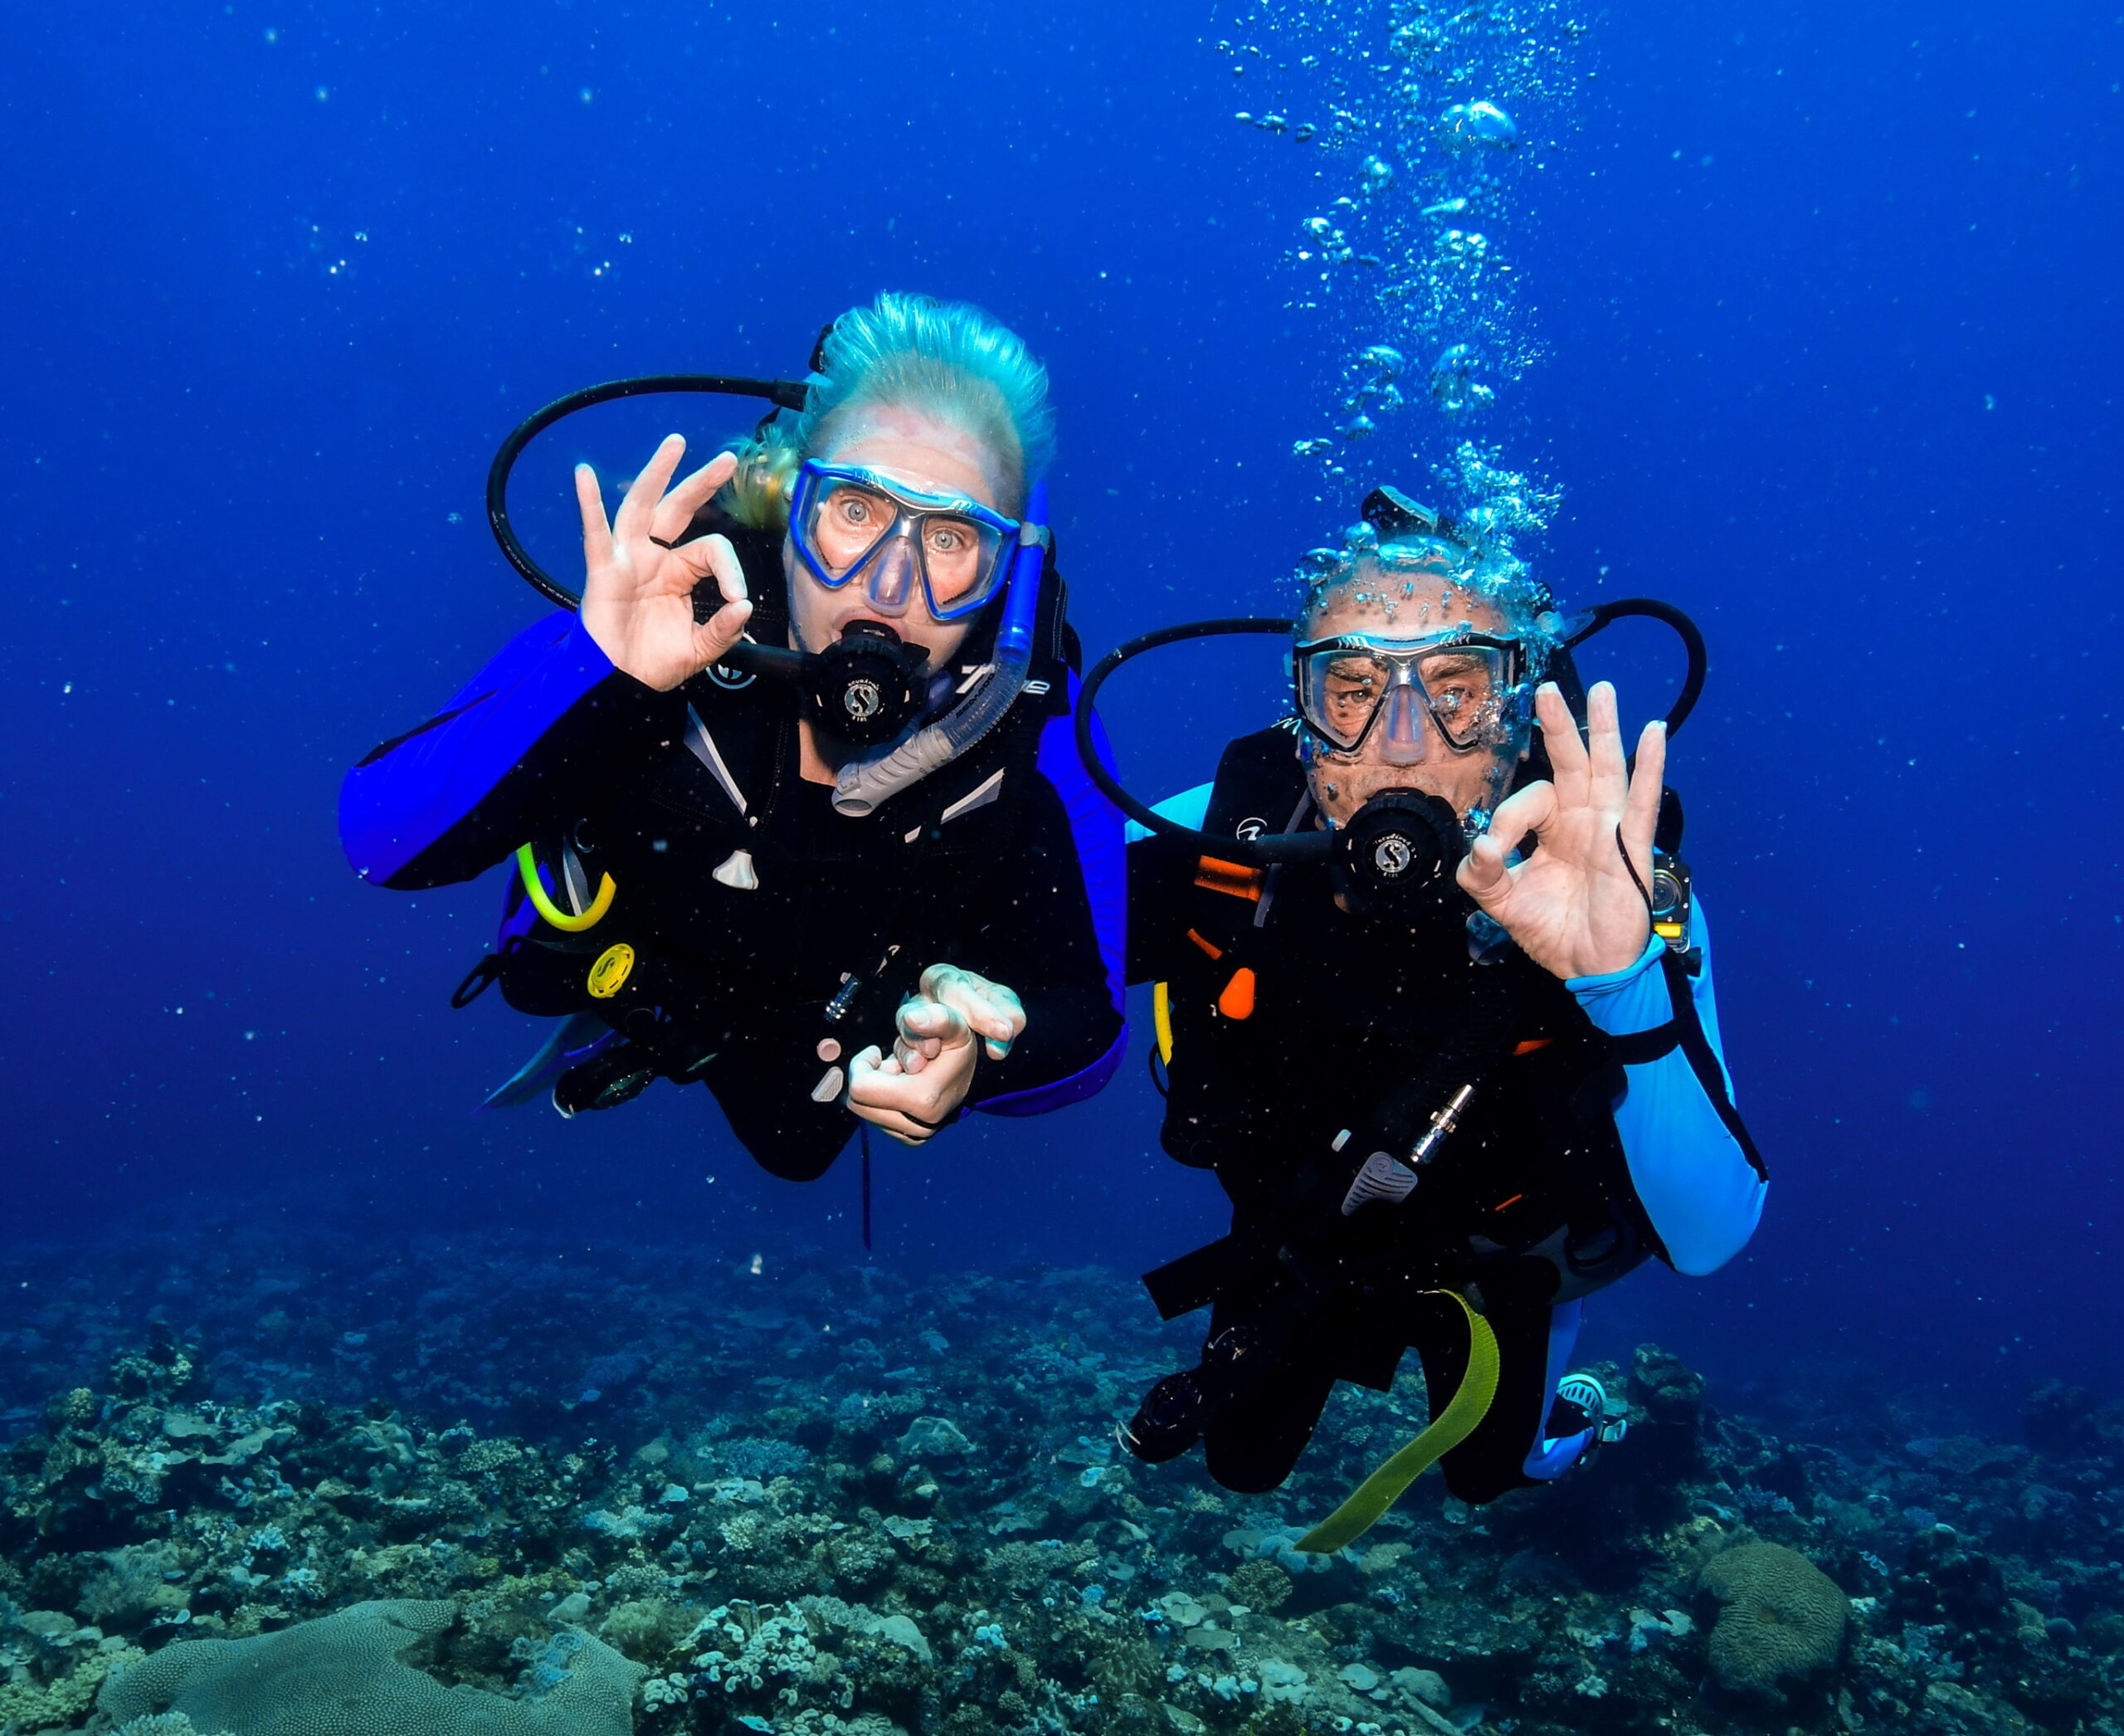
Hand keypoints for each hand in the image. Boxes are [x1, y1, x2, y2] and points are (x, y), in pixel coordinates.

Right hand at [576, 435, 752, 690]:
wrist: (620, 685)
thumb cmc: (653, 665)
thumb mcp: (700, 649)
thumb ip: (724, 629)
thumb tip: (744, 605)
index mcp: (679, 573)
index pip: (711, 550)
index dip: (730, 570)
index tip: (737, 598)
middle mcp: (653, 558)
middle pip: (678, 510)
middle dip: (701, 483)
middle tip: (726, 459)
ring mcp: (627, 560)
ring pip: (641, 507)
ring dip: (657, 473)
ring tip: (675, 444)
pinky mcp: (603, 571)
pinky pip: (594, 533)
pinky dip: (588, 503)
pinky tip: (584, 475)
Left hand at [845, 966, 1026, 1144]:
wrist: (977, 1076)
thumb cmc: (961, 1047)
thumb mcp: (954, 1025)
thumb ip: (935, 1018)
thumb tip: (911, 1018)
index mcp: (923, 1099)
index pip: (860, 1089)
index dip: (862, 1065)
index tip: (877, 1052)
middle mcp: (917, 1125)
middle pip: (858, 1104)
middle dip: (871, 1078)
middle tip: (893, 1063)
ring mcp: (913, 1136)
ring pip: (865, 1112)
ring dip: (877, 1089)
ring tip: (901, 1075)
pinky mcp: (909, 1139)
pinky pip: (876, 1120)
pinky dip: (883, 1102)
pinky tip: (903, 1088)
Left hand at [1457, 681, 1665, 980]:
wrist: (1588, 967)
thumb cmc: (1553, 931)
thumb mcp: (1503, 901)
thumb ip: (1483, 873)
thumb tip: (1478, 844)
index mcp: (1551, 829)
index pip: (1527, 803)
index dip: (1505, 820)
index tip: (1491, 851)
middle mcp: (1581, 820)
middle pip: (1570, 763)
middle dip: (1559, 725)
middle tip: (1546, 689)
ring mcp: (1609, 829)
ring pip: (1606, 769)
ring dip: (1604, 729)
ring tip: (1602, 691)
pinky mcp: (1631, 845)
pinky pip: (1642, 800)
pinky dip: (1650, 766)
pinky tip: (1654, 734)